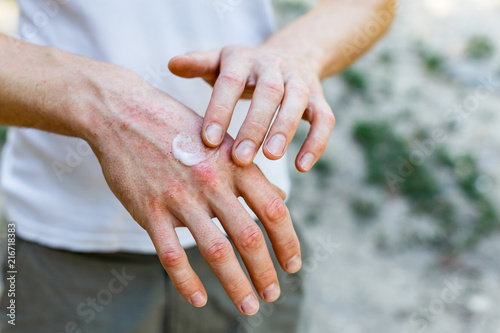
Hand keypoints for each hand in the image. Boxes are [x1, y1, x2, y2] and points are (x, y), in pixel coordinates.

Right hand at [84, 72, 301, 315]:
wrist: (123, 112)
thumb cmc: (179, 128)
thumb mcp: (222, 141)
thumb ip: (251, 173)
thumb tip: (281, 199)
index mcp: (235, 163)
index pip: (274, 210)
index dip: (288, 242)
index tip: (293, 266)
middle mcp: (212, 181)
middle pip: (249, 237)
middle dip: (265, 272)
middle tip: (274, 294)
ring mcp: (178, 196)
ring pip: (215, 251)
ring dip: (236, 284)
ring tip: (250, 305)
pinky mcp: (148, 209)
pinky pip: (170, 254)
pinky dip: (186, 281)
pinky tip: (198, 299)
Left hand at [168, 45, 334, 171]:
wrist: (289, 54)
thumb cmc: (243, 70)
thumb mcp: (219, 63)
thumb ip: (198, 64)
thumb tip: (171, 64)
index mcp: (243, 59)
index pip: (230, 82)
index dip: (220, 110)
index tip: (209, 142)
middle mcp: (273, 66)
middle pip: (268, 92)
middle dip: (254, 125)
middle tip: (240, 159)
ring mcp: (299, 80)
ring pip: (298, 101)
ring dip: (285, 129)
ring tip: (270, 157)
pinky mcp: (319, 97)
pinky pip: (324, 119)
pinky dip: (316, 142)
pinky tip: (302, 167)